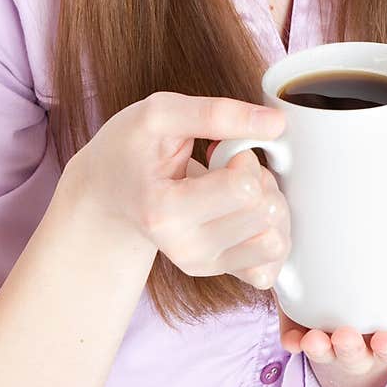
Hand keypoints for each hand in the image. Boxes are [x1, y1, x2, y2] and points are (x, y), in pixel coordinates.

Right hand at [65, 92, 289, 289]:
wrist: (110, 190)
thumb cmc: (132, 147)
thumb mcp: (161, 114)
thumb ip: (217, 113)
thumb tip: (276, 123)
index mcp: (165, 212)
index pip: (244, 189)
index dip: (244, 158)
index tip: (222, 151)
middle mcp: (184, 249)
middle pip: (266, 213)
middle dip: (260, 180)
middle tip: (231, 169)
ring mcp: (202, 265)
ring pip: (275, 241)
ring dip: (268, 206)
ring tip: (237, 190)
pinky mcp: (219, 273)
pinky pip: (271, 269)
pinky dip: (272, 235)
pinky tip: (249, 215)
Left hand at [275, 218, 386, 371]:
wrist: (373, 194)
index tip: (382, 340)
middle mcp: (362, 322)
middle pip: (357, 355)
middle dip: (350, 354)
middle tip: (344, 336)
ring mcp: (330, 314)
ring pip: (324, 347)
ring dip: (318, 352)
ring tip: (313, 339)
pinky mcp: (301, 300)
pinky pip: (294, 329)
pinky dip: (292, 339)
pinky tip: (292, 338)